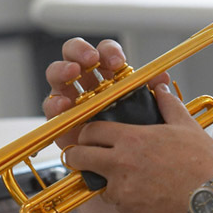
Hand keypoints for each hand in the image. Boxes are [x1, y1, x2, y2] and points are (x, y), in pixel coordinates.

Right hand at [42, 37, 169, 147]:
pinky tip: (64, 104)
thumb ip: (153, 92)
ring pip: (57, 73)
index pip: (105, 52)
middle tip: (91, 59)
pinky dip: (55, 102)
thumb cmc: (131, 131)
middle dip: (81, 51)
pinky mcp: (59, 118)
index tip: (118, 62)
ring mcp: (70, 97)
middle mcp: (85, 82)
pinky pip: (51, 106)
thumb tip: (161, 79)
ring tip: (72, 71)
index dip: (109, 51)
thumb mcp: (145, 110)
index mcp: (107, 74)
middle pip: (74, 53)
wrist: (120, 161)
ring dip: (63, 69)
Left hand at [64, 83, 212, 212]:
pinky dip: (124, 199)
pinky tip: (142, 192)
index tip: (89, 136)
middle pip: (80, 158)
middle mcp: (121, 164)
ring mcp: (123, 190)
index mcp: (132, 139)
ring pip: (98, 184)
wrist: (211, 196)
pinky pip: (118, 204)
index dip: (87, 132)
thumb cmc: (201, 161)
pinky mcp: (130, 209)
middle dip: (78, 156)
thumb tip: (160, 89)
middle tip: (83, 156)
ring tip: (124, 177)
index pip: (91, 131)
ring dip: (105, 180)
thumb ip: (168, 105)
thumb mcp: (186, 125)